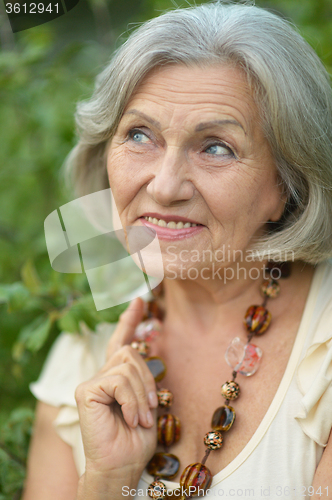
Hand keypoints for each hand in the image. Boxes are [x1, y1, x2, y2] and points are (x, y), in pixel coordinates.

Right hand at [75, 297, 157, 481]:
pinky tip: (129, 419)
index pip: (122, 341)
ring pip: (128, 365)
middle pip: (131, 352)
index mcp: (117, 376)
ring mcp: (92, 381)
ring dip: (142, 396)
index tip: (139, 300)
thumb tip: (145, 345)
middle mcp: (102, 374)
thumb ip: (142, 376)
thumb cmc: (136, 438)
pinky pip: (119, 380)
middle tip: (151, 410)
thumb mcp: (147, 401)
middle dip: (148, 380)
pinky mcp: (86, 390)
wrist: (122, 465)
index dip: (130, 320)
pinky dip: (131, 401)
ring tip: (140, 419)